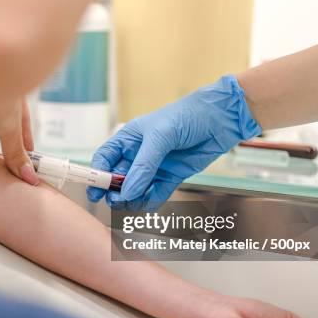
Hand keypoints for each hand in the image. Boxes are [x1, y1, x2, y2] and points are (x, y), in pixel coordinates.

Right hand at [87, 75, 261, 210]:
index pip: (105, 158)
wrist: (221, 119)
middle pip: (117, 178)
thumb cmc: (187, 116)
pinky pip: (155, 195)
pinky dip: (151, 201)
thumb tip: (128, 192)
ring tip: (135, 202)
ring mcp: (155, 167)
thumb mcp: (161, 136)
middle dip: (114, 191)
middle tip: (118, 199)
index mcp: (129, 139)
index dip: (97, 174)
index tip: (95, 191)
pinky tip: (150, 201)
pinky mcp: (171, 177)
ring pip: (134, 190)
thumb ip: (143, 165)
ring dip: (132, 199)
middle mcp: (138, 154)